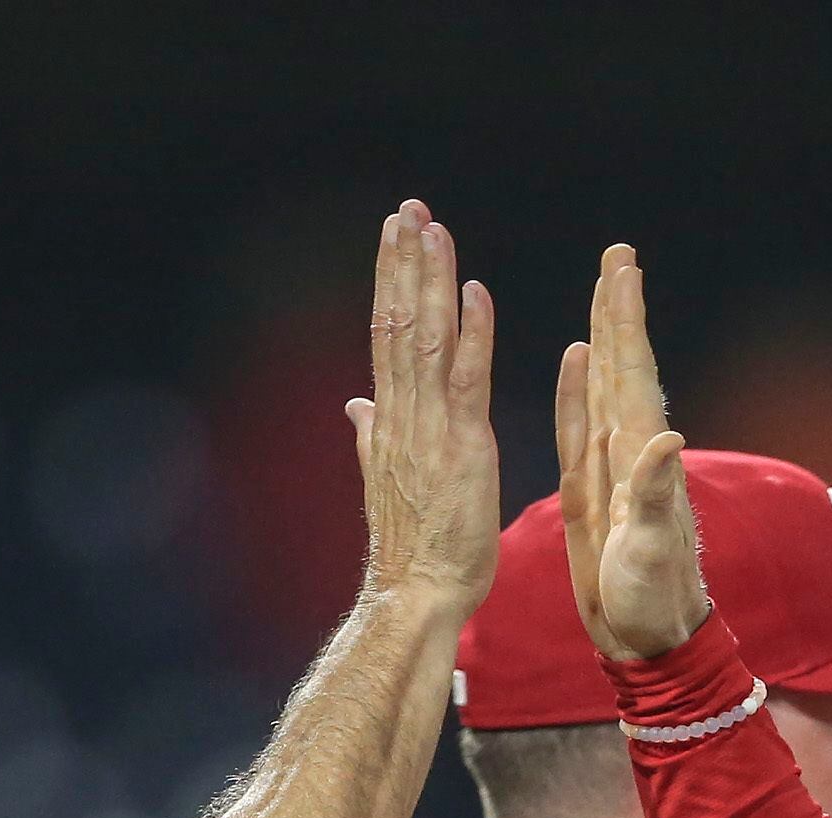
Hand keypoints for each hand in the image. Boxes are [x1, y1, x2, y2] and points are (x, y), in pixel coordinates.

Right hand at [351, 199, 500, 612]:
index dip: (390, 283)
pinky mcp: (464, 448)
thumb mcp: (387, 483)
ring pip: (427, 339)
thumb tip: (357, 406)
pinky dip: (471, 334)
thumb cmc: (412, 551)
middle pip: (399, 323)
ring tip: (431, 227)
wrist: (416, 596)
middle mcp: (403, 415)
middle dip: (404, 263)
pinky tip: (474, 291)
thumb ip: (372, 437)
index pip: (387, 337)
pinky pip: (467, 380)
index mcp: (390, 421)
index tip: (393, 238)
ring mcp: (430, 429)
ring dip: (430, 280)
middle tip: (407, 209)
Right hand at [555, 243, 712, 660]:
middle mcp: (629, 452)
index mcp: (642, 459)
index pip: (633, 374)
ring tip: (602, 291)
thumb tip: (667, 439)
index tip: (623, 268)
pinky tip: (576, 360)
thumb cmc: (653, 603)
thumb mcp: (649, 551)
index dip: (626, 321)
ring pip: (602, 386)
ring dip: (602, 338)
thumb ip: (654, 496)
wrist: (648, 642)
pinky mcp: (590, 490)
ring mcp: (610, 468)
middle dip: (618, 310)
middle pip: (620, 365)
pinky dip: (576, 390)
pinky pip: (579, 426)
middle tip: (618, 256)